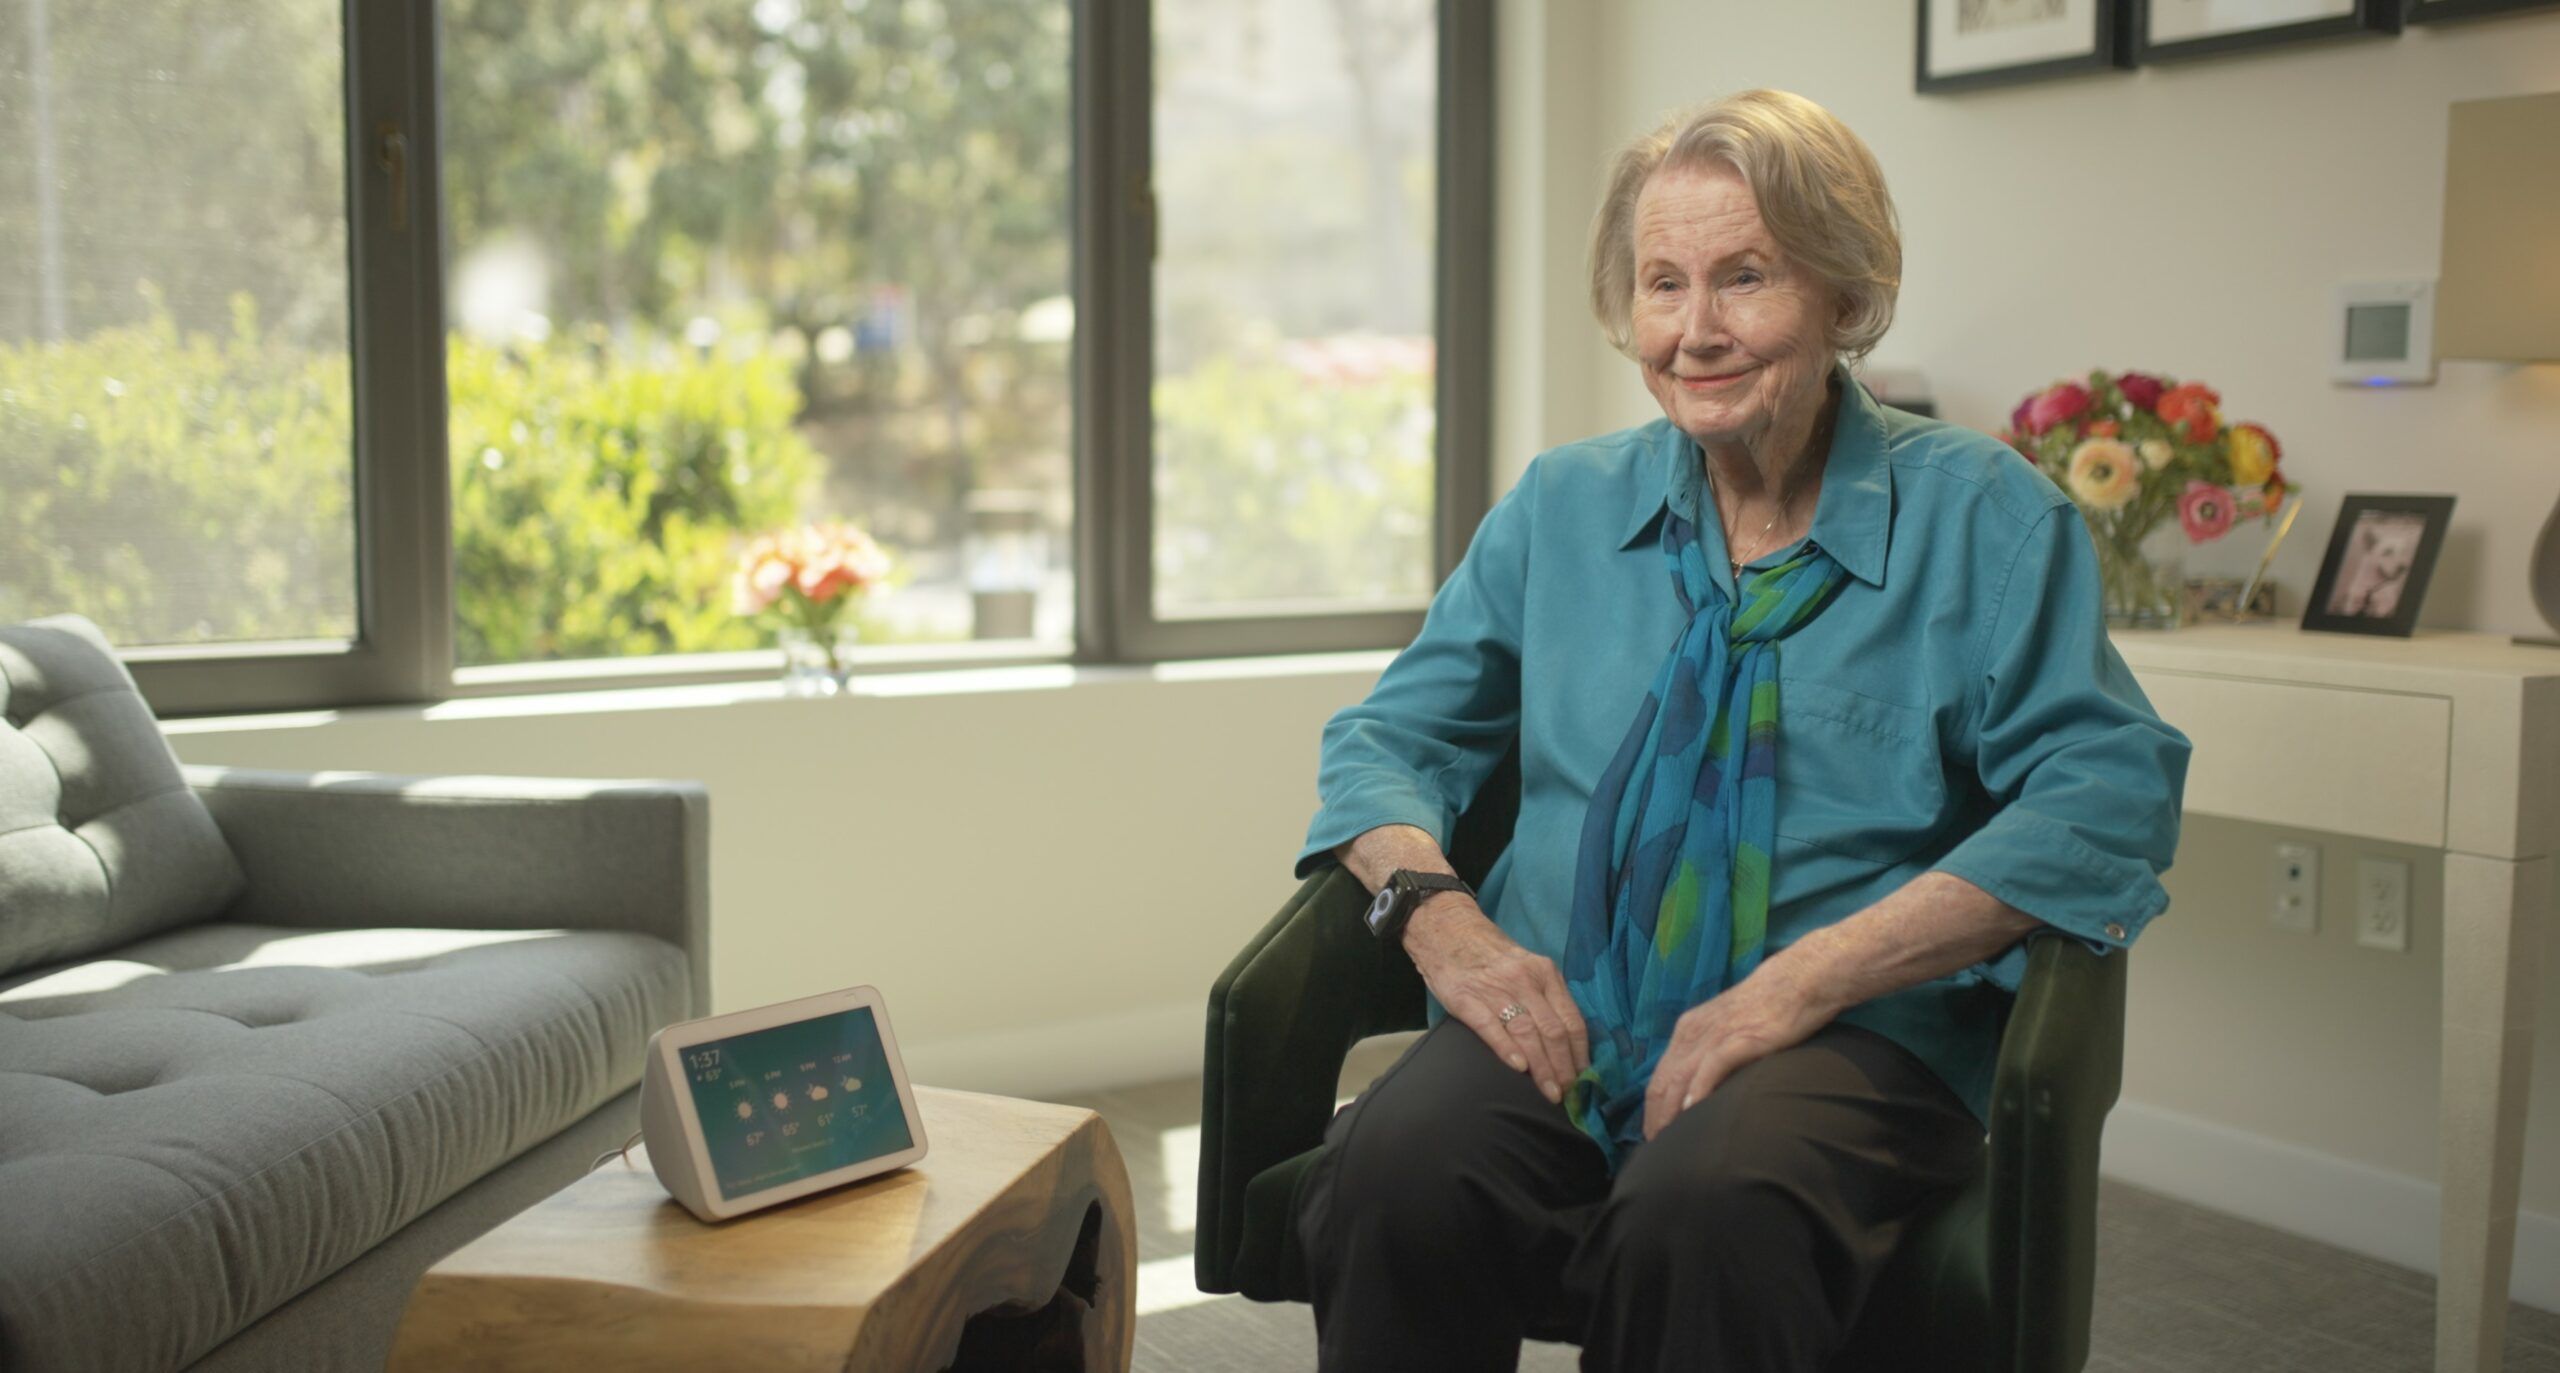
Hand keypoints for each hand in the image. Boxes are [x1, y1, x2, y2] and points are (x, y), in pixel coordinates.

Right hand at [1402, 895, 1589, 1103]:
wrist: (1447, 930)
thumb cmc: (1490, 955)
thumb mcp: (1527, 967)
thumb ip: (1545, 997)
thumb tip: (1566, 1042)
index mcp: (1545, 974)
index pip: (1572, 1020)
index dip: (1580, 1054)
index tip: (1583, 1079)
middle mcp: (1525, 981)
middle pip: (1553, 1031)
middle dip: (1564, 1068)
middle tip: (1568, 1093)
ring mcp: (1496, 989)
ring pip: (1528, 1034)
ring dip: (1542, 1068)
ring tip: (1549, 1091)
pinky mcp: (1467, 999)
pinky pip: (1491, 1027)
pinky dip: (1507, 1049)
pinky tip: (1518, 1068)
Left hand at [1642, 962, 1834, 1140]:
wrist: (1797, 982)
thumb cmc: (1766, 1008)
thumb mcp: (1727, 1027)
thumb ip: (1711, 1052)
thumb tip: (1702, 1087)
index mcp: (1687, 1029)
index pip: (1659, 1077)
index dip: (1652, 1108)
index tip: (1654, 1134)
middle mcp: (1693, 1033)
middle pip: (1662, 1083)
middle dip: (1655, 1118)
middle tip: (1656, 1148)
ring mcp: (1714, 1035)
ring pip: (1679, 1079)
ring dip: (1670, 1112)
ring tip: (1668, 1140)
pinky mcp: (1739, 1039)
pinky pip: (1710, 1068)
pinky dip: (1697, 1091)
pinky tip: (1692, 1111)